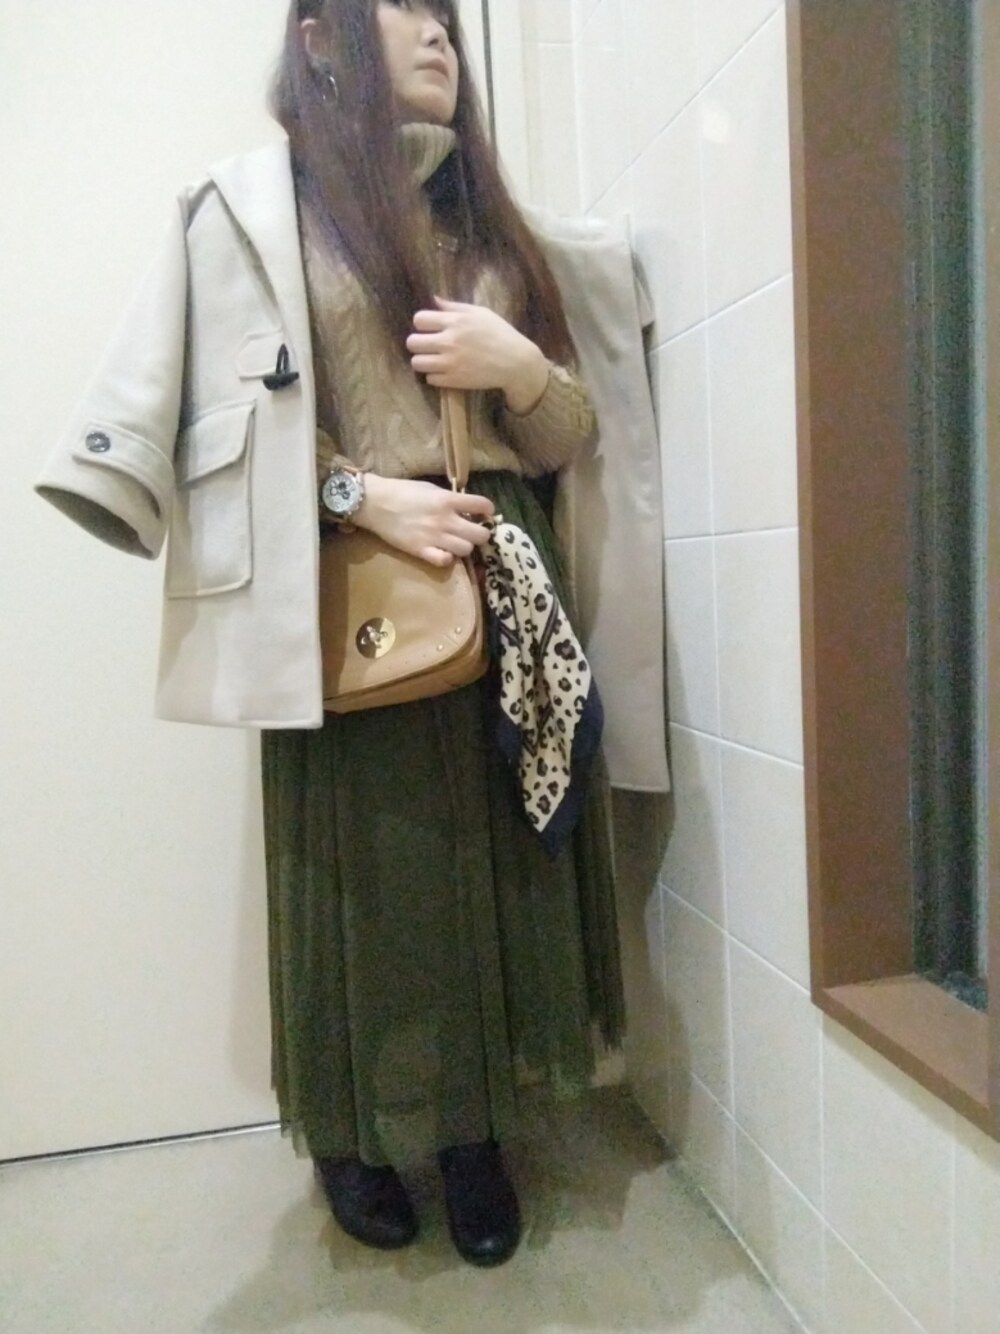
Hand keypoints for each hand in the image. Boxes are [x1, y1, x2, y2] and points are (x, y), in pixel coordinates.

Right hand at [355, 473, 493, 567]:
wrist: (375, 504)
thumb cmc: (403, 491)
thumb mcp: (431, 489)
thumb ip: (450, 499)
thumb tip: (468, 508)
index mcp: (448, 500)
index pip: (482, 505)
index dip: (488, 510)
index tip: (485, 513)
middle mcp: (445, 520)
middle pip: (480, 535)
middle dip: (481, 533)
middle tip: (474, 531)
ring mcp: (434, 538)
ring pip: (466, 550)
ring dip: (465, 546)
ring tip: (457, 542)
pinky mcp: (421, 551)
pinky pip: (444, 561)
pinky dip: (448, 558)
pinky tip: (444, 552)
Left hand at [407, 298, 549, 413]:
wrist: (516, 362)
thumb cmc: (500, 334)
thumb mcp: (480, 313)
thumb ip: (455, 306)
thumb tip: (434, 299)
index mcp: (456, 321)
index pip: (419, 319)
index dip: (422, 324)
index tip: (429, 329)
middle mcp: (449, 341)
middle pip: (412, 342)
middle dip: (417, 343)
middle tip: (427, 346)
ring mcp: (450, 363)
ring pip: (417, 363)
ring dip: (422, 361)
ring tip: (433, 360)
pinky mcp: (454, 381)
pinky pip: (430, 379)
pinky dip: (435, 376)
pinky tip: (445, 371)